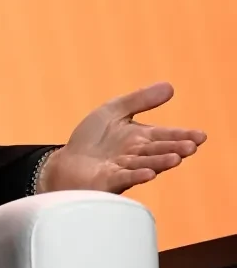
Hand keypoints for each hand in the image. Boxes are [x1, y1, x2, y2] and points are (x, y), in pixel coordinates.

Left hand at [38, 82, 205, 194]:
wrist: (66, 163)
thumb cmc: (91, 140)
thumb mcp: (113, 111)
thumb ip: (140, 100)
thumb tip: (170, 86)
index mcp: (140, 138)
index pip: (165, 136)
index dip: (182, 136)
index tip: (200, 136)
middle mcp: (135, 155)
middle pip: (157, 151)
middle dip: (174, 149)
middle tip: (191, 147)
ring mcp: (123, 169)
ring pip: (144, 164)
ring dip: (160, 162)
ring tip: (176, 158)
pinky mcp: (107, 181)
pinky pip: (123, 178)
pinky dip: (136, 176)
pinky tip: (149, 174)